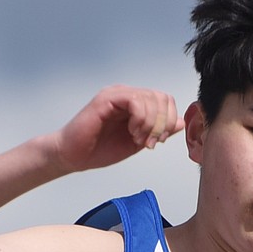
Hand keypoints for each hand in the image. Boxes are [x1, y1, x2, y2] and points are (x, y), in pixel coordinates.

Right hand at [53, 86, 183, 173]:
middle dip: (162, 124)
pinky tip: (132, 133)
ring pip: (150, 98)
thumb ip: (157, 131)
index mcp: (134, 104)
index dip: (168, 121)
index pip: (164, 100)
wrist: (72, 156)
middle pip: (161, 97)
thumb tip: (180, 123)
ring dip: (150, 124)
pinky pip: (135, 101)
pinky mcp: (107, 99)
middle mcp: (126, 95)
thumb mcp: (137, 143)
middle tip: (150, 143)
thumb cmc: (99, 150)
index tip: (157, 141)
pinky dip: (140, 119)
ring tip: (138, 139)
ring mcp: (116, 95)